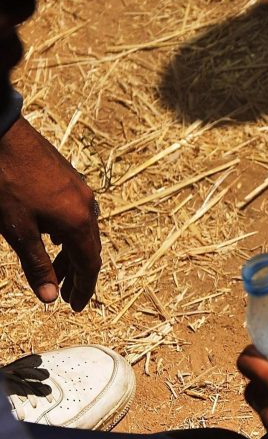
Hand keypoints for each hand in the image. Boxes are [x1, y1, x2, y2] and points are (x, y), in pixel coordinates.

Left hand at [0, 116, 100, 310]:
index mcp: (79, 222)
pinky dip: (67, 234)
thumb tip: (50, 298)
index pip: (89, 265)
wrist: (2, 132)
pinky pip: (77, 214)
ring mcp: (79, 189)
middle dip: (77, 274)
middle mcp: (86, 206)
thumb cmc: (6, 181)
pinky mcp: (68, 178)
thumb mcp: (18, 230)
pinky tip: (52, 236)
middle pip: (89, 249)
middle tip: (65, 295)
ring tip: (56, 270)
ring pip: (82, 231)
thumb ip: (36, 265)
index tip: (75, 306)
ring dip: (70, 254)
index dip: (84, 288)